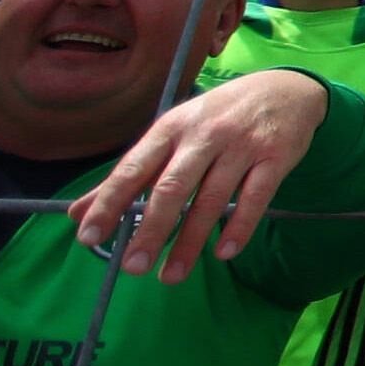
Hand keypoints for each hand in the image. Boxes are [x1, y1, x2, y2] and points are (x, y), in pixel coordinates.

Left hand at [72, 70, 333, 282]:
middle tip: (133, 267)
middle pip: (172, 187)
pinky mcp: (276, 157)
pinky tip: (223, 253)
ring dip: (191, 241)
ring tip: (172, 275)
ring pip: (212, 199)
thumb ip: (131, 173)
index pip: (133, 168)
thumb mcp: (172, 134)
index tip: (89, 236)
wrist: (286, 89)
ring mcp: (242, 145)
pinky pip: (256, 198)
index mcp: (171, 128)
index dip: (109, 202)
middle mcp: (204, 135)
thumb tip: (78, 212)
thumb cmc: (218, 116)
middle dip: (151, 229)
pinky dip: (239, 228)